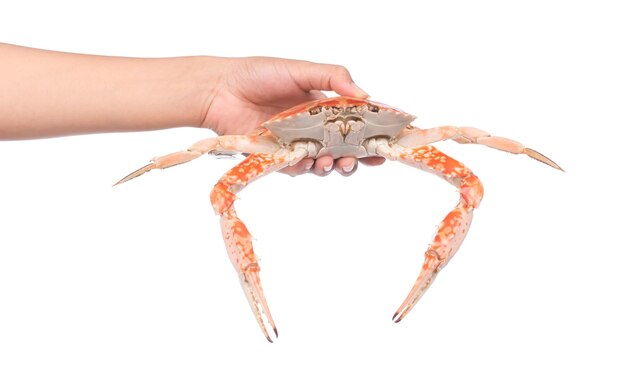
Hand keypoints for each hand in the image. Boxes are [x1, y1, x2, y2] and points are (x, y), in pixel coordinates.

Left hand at [201, 57, 384, 175]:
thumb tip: (365, 94)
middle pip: (343, 147)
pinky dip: (309, 168)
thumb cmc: (258, 75)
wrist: (220, 90)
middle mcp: (311, 127)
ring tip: (335, 161)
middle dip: (358, 156)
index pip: (353, 121)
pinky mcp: (279, 158)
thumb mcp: (301, 70)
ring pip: (324, 162)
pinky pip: (299, 168)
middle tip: (366, 159)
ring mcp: (296, 144)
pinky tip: (313, 162)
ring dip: (335, 164)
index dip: (371, 132)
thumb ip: (333, 78)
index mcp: (321, 106)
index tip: (386, 141)